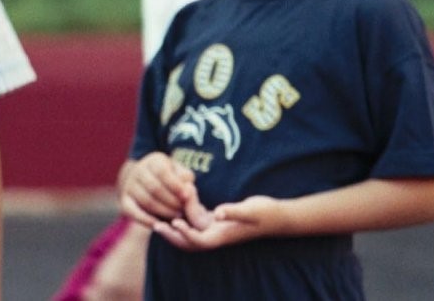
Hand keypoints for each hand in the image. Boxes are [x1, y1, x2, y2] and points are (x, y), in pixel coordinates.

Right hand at [119, 153, 198, 226]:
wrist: (148, 182)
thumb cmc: (171, 179)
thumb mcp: (180, 173)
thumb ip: (185, 179)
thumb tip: (187, 190)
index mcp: (153, 161)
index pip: (162, 172)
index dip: (175, 185)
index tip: (187, 197)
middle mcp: (138, 171)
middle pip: (155, 188)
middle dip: (172, 202)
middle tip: (184, 211)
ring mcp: (129, 186)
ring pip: (147, 201)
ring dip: (164, 212)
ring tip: (177, 217)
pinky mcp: (124, 201)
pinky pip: (134, 212)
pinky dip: (147, 220)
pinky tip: (160, 224)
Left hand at [152, 195, 281, 250]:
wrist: (278, 215)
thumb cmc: (266, 213)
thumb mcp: (251, 210)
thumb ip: (234, 212)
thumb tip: (218, 213)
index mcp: (223, 236)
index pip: (198, 241)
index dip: (185, 235)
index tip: (174, 223)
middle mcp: (217, 234)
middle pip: (188, 241)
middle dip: (172, 235)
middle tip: (155, 224)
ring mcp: (216, 228)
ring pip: (191, 226)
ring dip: (181, 215)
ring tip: (175, 197)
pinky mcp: (217, 219)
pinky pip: (197, 217)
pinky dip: (189, 209)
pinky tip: (186, 192)